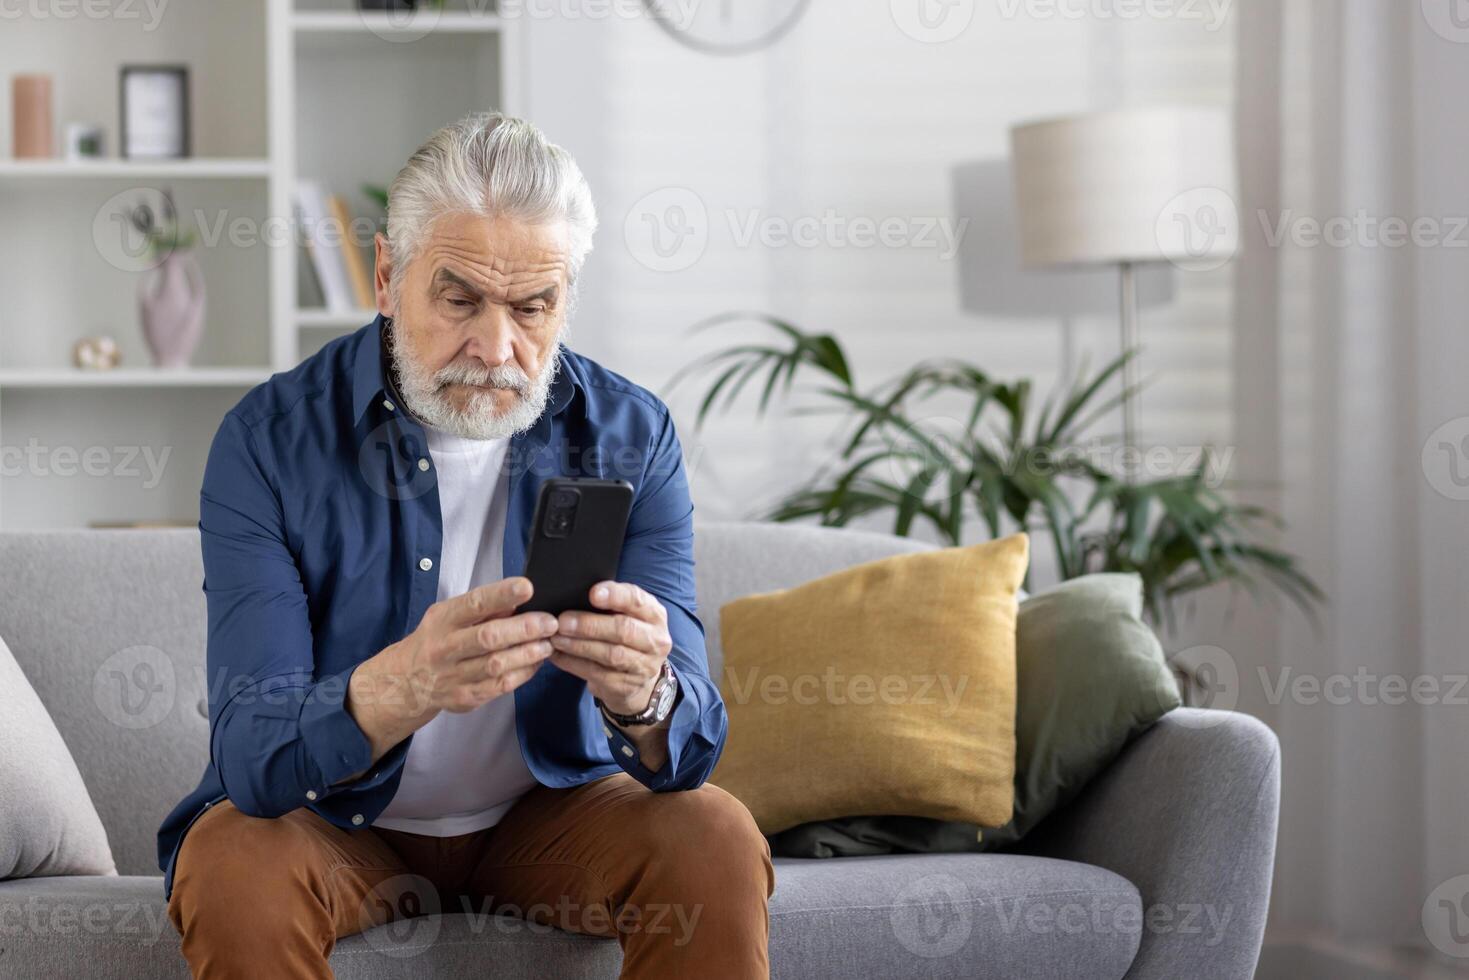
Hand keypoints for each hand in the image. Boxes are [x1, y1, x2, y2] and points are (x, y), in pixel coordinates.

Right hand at [347, 577, 557, 762]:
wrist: (406, 681)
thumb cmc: (437, 639)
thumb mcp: (449, 615)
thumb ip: (482, 609)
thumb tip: (520, 599)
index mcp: (442, 620)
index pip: (473, 604)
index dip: (501, 594)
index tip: (527, 587)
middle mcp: (445, 648)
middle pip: (488, 638)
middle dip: (523, 629)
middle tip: (550, 622)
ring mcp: (453, 676)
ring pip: (496, 665)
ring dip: (527, 654)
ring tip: (548, 644)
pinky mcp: (464, 698)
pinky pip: (499, 687)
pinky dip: (522, 674)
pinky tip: (536, 663)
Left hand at [549, 581, 671, 716]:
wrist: (639, 679)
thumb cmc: (626, 636)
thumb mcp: (628, 615)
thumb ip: (611, 604)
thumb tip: (574, 594)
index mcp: (655, 615)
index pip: (637, 601)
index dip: (616, 596)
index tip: (592, 594)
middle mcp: (655, 640)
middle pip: (623, 630)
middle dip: (590, 625)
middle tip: (563, 621)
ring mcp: (644, 666)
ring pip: (611, 654)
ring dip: (579, 646)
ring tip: (556, 638)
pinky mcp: (627, 686)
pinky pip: (597, 674)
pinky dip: (574, 663)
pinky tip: (557, 655)